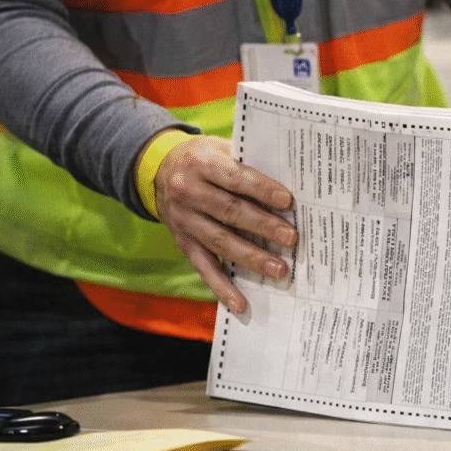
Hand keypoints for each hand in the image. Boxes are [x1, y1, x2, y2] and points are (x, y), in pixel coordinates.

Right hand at [150, 135, 296, 313]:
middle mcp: (188, 192)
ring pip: (220, 242)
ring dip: (251, 258)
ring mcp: (184, 221)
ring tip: (278, 270)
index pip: (235, 177)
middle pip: (229, 212)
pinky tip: (241, 303)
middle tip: (292, 238)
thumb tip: (292, 180)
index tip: (288, 200)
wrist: (158, 170)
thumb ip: (248, 162)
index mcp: (201, 163)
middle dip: (263, 226)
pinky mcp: (183, 243)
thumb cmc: (205, 158)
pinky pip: (203, 267)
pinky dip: (222, 287)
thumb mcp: (220, 148)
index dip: (261, 189)